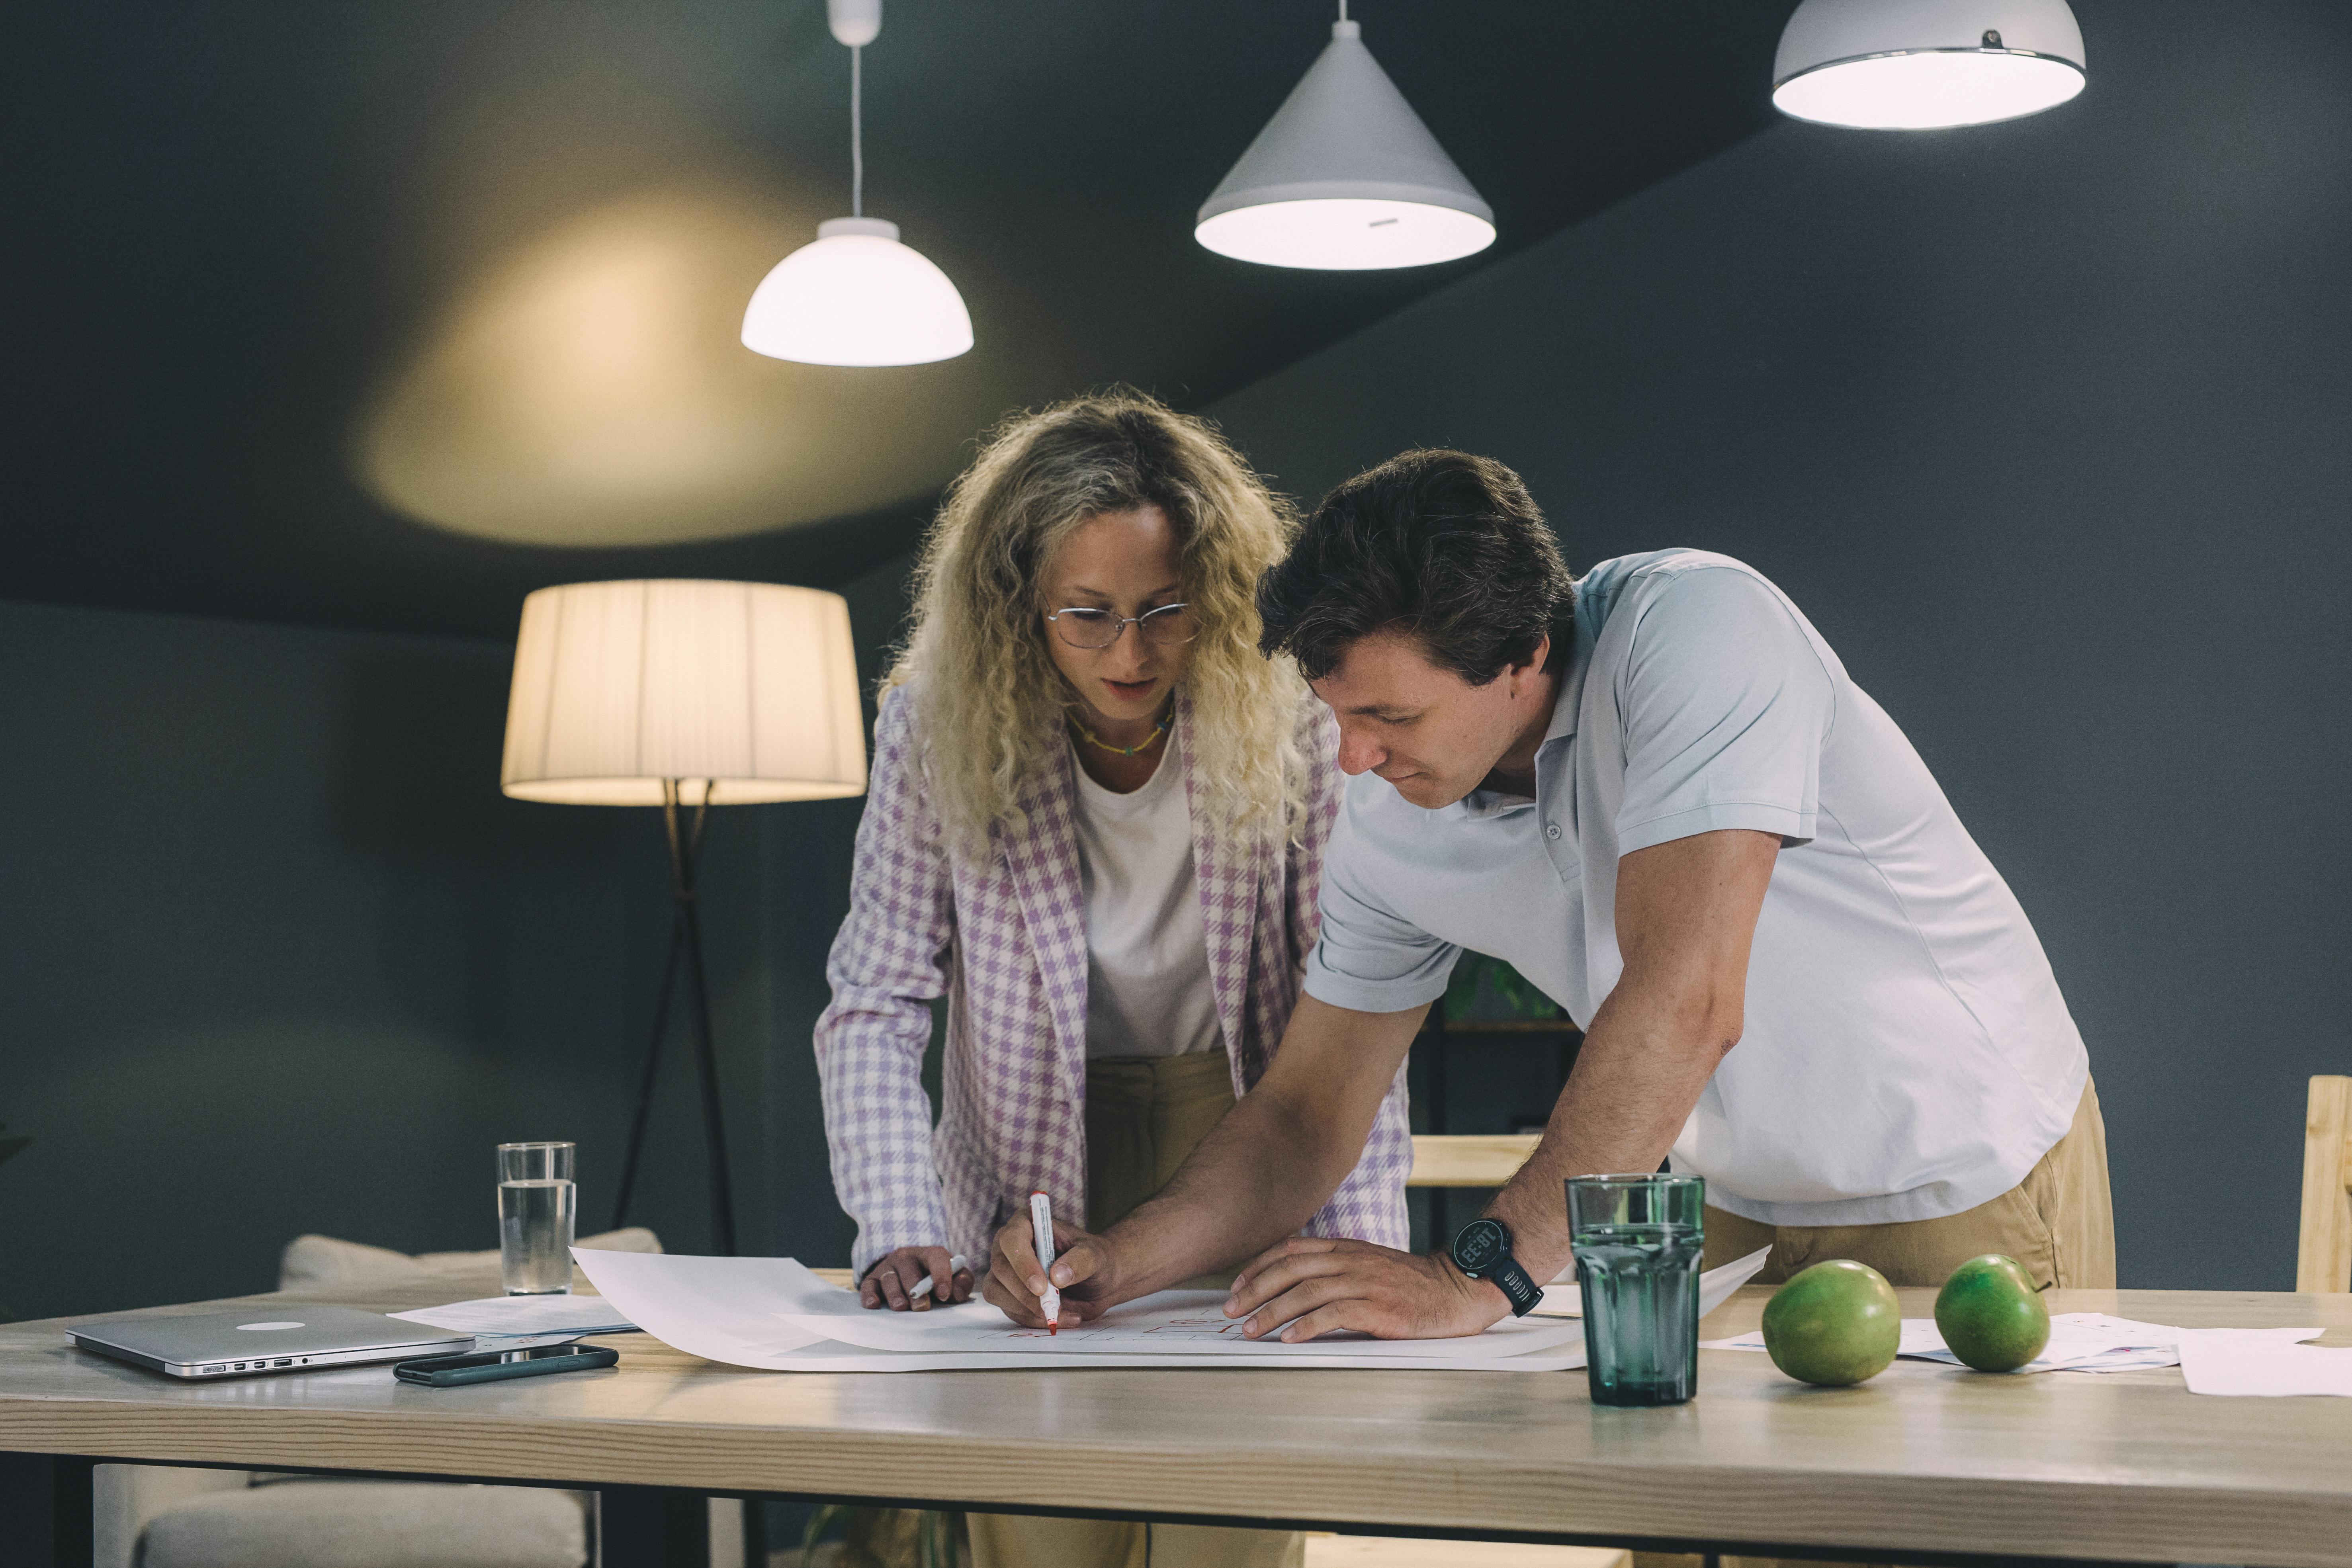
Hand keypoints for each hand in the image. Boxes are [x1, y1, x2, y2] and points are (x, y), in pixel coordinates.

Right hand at [858, 1247, 970, 1311]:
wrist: (910, 1271)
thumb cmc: (934, 1277)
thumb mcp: (953, 1275)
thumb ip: (961, 1282)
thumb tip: (956, 1294)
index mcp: (929, 1254)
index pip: (936, 1257)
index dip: (941, 1274)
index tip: (944, 1294)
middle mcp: (906, 1257)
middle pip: (909, 1269)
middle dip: (916, 1289)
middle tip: (922, 1307)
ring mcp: (888, 1268)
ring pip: (889, 1278)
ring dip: (895, 1293)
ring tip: (901, 1308)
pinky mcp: (872, 1279)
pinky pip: (868, 1286)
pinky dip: (869, 1295)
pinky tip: (874, 1305)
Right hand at [980, 1211, 1119, 1327]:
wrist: (1098, 1281)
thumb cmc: (1094, 1259)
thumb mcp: (1095, 1256)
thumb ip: (1080, 1261)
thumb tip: (1056, 1276)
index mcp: (1028, 1224)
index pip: (1012, 1239)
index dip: (1023, 1263)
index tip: (1041, 1287)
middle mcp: (1010, 1247)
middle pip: (1001, 1268)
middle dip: (1024, 1293)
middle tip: (1052, 1307)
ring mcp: (1006, 1272)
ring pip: (998, 1292)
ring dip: (1028, 1310)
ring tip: (1063, 1313)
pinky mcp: (1008, 1295)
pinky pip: (1010, 1311)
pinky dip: (1033, 1319)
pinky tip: (1059, 1318)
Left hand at [1224, 1236, 1507, 1341]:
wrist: (1457, 1289)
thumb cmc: (1412, 1284)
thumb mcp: (1369, 1265)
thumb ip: (1337, 1269)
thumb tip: (1296, 1288)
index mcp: (1346, 1248)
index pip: (1291, 1250)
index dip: (1259, 1266)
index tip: (1236, 1285)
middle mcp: (1350, 1260)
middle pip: (1290, 1269)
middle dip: (1254, 1290)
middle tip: (1230, 1311)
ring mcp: (1364, 1282)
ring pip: (1306, 1291)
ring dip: (1272, 1311)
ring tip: (1250, 1329)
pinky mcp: (1378, 1307)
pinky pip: (1334, 1314)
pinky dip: (1306, 1326)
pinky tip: (1288, 1339)